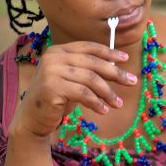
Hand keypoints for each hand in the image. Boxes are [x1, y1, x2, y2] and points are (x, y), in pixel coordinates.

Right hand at [17, 41, 134, 139]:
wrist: (33, 118)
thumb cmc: (57, 98)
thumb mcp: (73, 79)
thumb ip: (88, 70)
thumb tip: (117, 67)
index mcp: (58, 51)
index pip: (88, 47)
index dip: (109, 52)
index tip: (125, 58)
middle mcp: (53, 57)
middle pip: (93, 63)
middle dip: (115, 73)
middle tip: (132, 82)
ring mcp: (51, 71)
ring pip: (91, 79)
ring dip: (108, 93)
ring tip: (118, 104)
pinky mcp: (52, 88)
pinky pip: (83, 94)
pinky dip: (97, 102)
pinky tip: (104, 110)